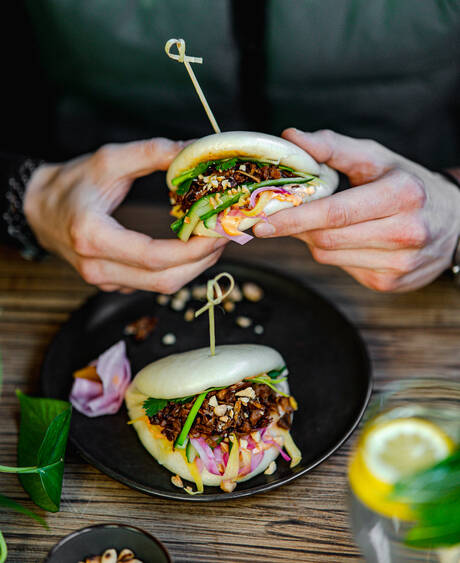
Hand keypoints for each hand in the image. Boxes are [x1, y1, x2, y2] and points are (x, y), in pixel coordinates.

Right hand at [24, 138, 226, 292]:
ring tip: (213, 241)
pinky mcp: (111, 284)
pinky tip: (190, 249)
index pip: (153, 257)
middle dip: (202, 261)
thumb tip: (193, 149)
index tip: (219, 233)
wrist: (38, 209)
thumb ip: (152, 153)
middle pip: (164, 281)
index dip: (193, 250)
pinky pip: (152, 284)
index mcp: (93, 237)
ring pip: (161, 287)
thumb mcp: (108, 159)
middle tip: (225, 237)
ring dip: (194, 267)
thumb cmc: (71, 184)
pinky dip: (178, 269)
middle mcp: (98, 268)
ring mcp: (104, 281)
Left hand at [254, 129, 459, 291]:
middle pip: (327, 239)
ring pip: (329, 257)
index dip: (295, 218)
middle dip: (297, 229)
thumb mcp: (377, 158)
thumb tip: (292, 138)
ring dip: (314, 240)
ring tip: (324, 223)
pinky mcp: (390, 282)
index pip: (336, 213)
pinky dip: (334, 253)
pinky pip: (342, 269)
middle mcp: (405, 232)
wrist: (452, 221)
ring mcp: (399, 263)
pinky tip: (347, 239)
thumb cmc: (406, 184)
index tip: (263, 221)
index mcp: (402, 194)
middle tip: (277, 219)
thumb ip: (333, 147)